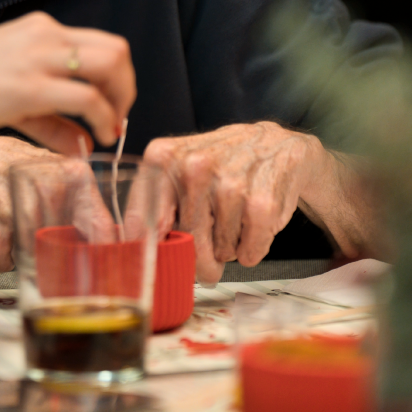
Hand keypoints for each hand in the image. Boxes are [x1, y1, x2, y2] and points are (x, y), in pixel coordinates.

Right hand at [0, 12, 134, 150]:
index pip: (101, 42)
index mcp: (39, 29)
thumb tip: (84, 146)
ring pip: (110, 66)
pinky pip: (87, 99)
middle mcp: (45, 34)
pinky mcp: (30, 86)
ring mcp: (39, 57)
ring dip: (121, 102)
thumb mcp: (8, 97)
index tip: (114, 106)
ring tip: (111, 129)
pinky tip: (96, 140)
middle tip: (118, 118)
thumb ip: (51, 120)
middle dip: (127, 88)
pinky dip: (103, 120)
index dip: (119, 77)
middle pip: (116, 50)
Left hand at [144, 121, 371, 284]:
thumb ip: (154, 206)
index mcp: (163, 158)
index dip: (148, 252)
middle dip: (198, 258)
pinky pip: (248, 254)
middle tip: (208, 250)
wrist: (274, 144)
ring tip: (233, 219)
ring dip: (228, 249)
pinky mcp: (262, 203)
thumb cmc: (219, 165)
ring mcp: (229, 184)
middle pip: (184, 244)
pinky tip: (252, 225)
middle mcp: (193, 166)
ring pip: (219, 252)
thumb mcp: (178, 170)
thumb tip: (137, 253)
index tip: (155, 267)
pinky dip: (251, 250)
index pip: (143, 221)